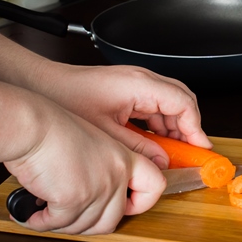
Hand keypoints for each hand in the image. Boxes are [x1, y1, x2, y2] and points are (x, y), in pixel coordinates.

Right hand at [2, 92, 165, 234]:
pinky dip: (43, 222)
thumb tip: (105, 196)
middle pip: (114, 219)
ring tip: (49, 212)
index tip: (127, 205)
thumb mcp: (96, 143)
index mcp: (125, 159)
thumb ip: (108, 168)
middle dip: (91, 224)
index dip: (142, 202)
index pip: (155, 186)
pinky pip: (59, 224)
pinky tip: (35, 213)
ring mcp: (98, 188)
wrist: (33, 127)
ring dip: (65, 224)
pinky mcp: (73, 199)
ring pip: (86, 226)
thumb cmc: (55, 131)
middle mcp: (116, 175)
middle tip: (74, 215)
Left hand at [36, 64, 211, 168]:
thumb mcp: (107, 132)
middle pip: (182, 100)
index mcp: (140, 85)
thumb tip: (161, 161)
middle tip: (190, 150)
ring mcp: (137, 82)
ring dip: (175, 126)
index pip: (183, 103)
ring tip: (172, 150)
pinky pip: (156, 104)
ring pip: (171, 102)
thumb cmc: (66, 99)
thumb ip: (139, 148)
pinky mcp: (130, 87)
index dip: (195, 127)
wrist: (42, 85)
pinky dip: (161, 123)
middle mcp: (143, 79)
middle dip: (189, 126)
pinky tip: (155, 141)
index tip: (199, 147)